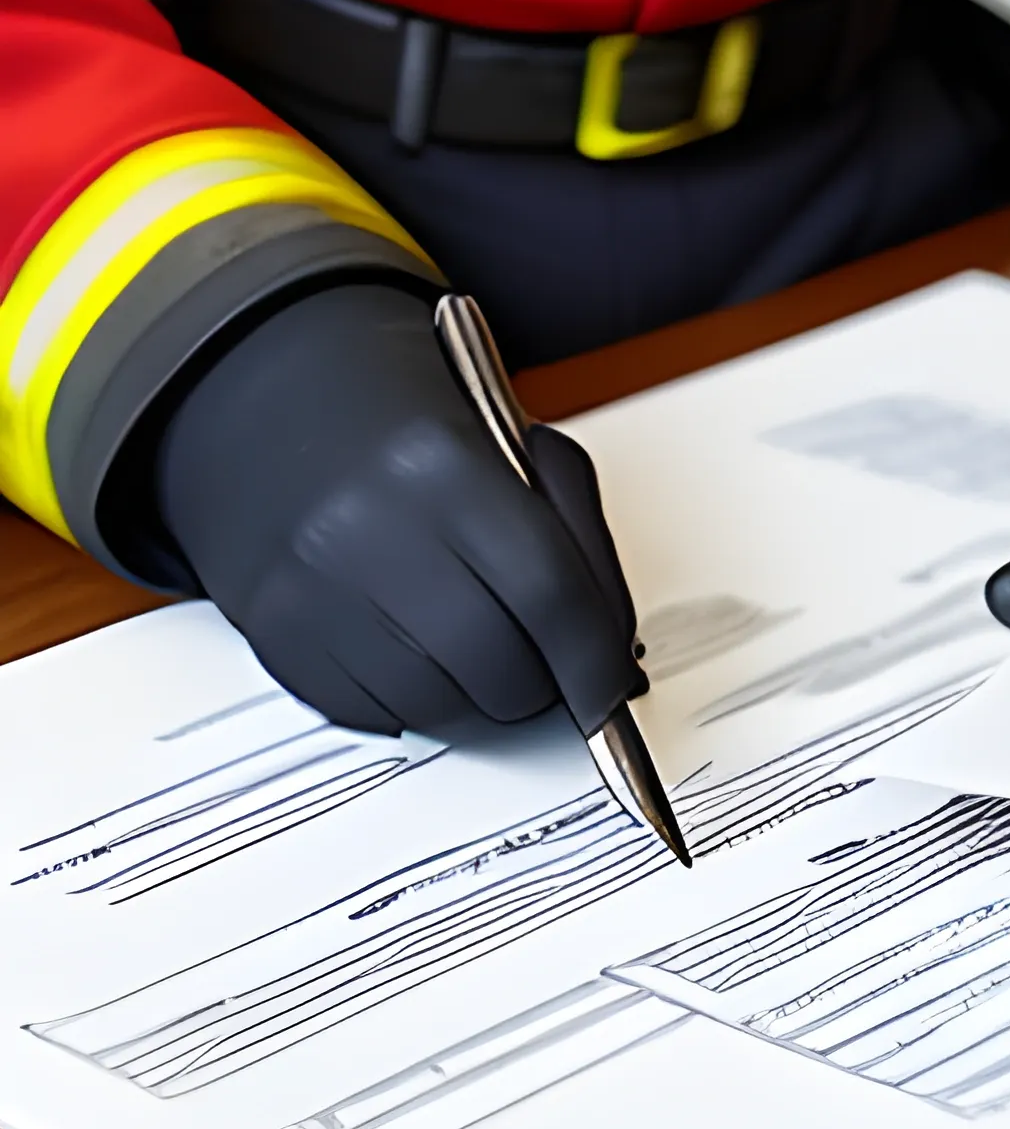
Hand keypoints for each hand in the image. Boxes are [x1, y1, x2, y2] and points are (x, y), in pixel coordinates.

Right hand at [155, 283, 642, 738]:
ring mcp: (312, 590)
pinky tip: (411, 643)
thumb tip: (614, 658)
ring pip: (443, 708)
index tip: (611, 689)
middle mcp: (366, 529)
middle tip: (539, 655)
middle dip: (541, 683)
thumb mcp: (523, 452)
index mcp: (440, 466)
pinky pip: (379, 717)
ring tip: (468, 638)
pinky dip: (416, 701)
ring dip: (479, 698)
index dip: (594, 662)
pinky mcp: (278, 639)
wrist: (277, 412)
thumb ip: (584, 547)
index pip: (549, 597)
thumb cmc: (411, 437)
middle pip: (500, 669)